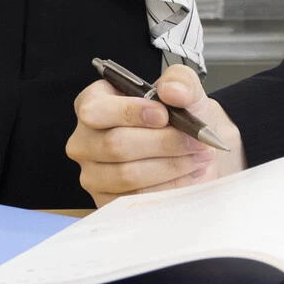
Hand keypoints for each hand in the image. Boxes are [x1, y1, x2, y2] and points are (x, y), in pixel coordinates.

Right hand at [67, 63, 245, 205]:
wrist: (194, 150)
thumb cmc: (180, 118)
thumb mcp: (185, 89)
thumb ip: (180, 81)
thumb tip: (171, 90)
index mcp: (93, 104)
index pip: (95, 110)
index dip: (130, 112)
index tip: (164, 115)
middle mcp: (85, 140)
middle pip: (115, 145)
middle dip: (163, 142)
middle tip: (196, 140)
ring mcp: (93, 175)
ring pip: (128, 174)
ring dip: (171, 165)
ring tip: (198, 155)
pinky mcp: (107, 202)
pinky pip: (137, 199)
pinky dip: (169, 186)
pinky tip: (188, 174)